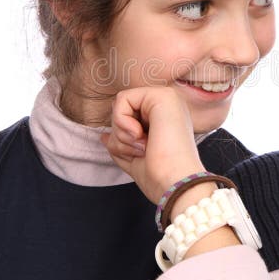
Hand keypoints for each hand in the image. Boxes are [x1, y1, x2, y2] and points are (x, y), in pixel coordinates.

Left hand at [99, 86, 206, 204]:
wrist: (175, 183)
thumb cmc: (160, 177)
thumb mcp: (134, 159)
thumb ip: (121, 143)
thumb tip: (104, 136)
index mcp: (165, 118)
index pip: (128, 118)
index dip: (122, 139)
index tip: (141, 153)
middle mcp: (168, 105)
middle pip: (121, 112)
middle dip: (120, 137)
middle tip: (141, 150)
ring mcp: (166, 98)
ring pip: (119, 106)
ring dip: (122, 134)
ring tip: (144, 147)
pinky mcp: (161, 96)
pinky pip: (122, 99)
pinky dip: (122, 122)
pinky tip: (139, 136)